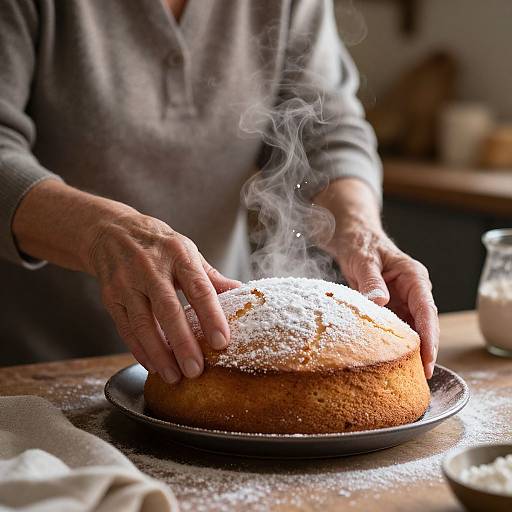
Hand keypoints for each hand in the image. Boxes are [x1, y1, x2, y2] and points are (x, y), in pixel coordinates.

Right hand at [87, 213, 239, 382]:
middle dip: (182, 343)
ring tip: (175, 376)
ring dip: (159, 354)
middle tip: (196, 370)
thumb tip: (241, 294)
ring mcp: (127, 283)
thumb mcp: (187, 252)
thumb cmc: (159, 245)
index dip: (211, 316)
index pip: (199, 288)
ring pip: (142, 324)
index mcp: (178, 255)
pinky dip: (139, 350)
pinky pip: (125, 328)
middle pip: (168, 310)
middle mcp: (150, 268)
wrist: (112, 232)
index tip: (222, 342)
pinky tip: (153, 365)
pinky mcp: (110, 297)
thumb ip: (211, 277)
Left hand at [332, 223, 438, 377]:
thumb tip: (379, 302)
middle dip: (426, 348)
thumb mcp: (364, 260)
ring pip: (414, 328)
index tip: (428, 356)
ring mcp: (404, 299)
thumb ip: (371, 280)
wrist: (355, 239)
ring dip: (413, 348)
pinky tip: (394, 359)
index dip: (429, 335)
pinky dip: (398, 342)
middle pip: (425, 323)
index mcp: (413, 276)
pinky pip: (399, 326)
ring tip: (410, 374)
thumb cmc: (361, 244)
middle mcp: (413, 290)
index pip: (426, 309)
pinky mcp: (393, 306)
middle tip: (422, 374)